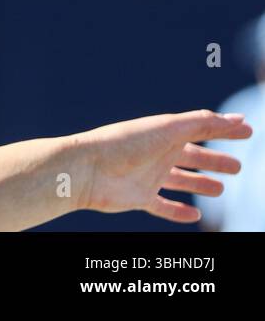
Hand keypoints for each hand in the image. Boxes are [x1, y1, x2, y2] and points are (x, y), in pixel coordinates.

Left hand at [75, 109, 252, 222]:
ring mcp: (147, 175)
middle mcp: (156, 153)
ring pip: (179, 180)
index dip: (223, 130)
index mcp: (163, 133)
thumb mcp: (168, 129)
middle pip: (191, 156)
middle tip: (237, 167)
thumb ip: (203, 124)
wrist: (87, 169)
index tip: (247, 132)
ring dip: (199, 184)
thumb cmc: (124, 143)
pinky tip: (195, 215)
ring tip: (220, 188)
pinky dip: (178, 211)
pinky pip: (162, 206)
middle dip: (213, 160)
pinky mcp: (139, 197)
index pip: (199, 130)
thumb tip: (238, 119)